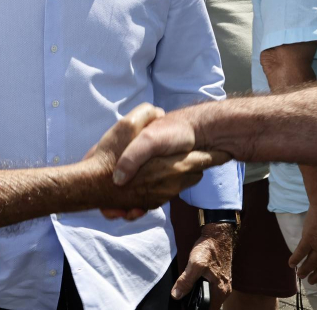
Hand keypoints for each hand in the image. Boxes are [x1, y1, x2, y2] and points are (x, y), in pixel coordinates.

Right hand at [87, 104, 229, 213]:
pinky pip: (164, 193)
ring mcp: (161, 197)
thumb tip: (158, 112)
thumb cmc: (108, 156)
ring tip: (167, 162)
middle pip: (197, 172)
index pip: (207, 159)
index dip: (217, 153)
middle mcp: (172, 183)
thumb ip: (146, 115)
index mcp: (174, 165)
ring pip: (181, 183)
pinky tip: (148, 176)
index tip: (227, 150)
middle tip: (195, 151)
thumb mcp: (126, 126)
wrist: (89, 185)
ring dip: (178, 174)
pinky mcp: (148, 205)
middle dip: (197, 162)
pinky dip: (162, 185)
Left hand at [171, 223, 233, 306]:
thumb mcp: (195, 264)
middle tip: (185, 296)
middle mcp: (225, 289)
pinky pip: (212, 288)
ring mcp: (224, 283)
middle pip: (210, 304)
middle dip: (197, 302)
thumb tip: (176, 295)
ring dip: (200, 295)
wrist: (218, 234)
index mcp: (220, 290)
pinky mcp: (221, 276)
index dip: (196, 308)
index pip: (208, 309)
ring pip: (211, 296)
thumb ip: (186, 281)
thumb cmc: (209, 248)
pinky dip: (204, 288)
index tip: (185, 305)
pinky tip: (196, 281)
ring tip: (189, 289)